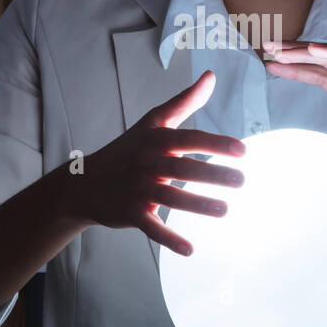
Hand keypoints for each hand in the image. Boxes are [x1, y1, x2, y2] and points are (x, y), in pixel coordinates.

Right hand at [78, 70, 245, 255]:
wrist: (83, 183)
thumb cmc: (126, 150)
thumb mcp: (152, 123)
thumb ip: (184, 101)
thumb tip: (211, 76)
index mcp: (155, 140)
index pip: (188, 139)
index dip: (214, 143)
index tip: (242, 150)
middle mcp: (147, 163)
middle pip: (182, 168)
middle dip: (211, 174)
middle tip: (241, 180)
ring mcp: (138, 189)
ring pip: (170, 197)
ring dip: (197, 205)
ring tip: (225, 210)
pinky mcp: (131, 213)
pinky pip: (152, 227)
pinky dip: (169, 239)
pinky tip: (190, 249)